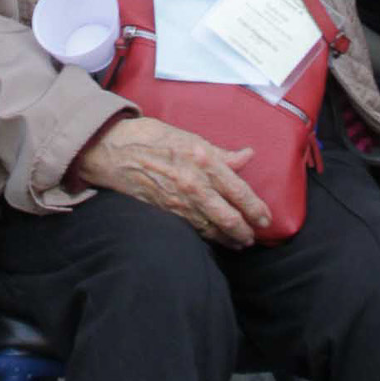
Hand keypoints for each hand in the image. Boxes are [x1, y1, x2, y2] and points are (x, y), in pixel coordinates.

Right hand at [74, 116, 269, 247]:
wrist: (114, 150)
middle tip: (254, 237)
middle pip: (230, 218)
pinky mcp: (166, 212)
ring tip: (239, 242)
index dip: (257, 209)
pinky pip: (193, 229)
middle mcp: (195, 185)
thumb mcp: (190, 138)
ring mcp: (180, 202)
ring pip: (212, 229)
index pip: (240, 192)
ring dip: (229, 238)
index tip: (266, 219)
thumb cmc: (152, 137)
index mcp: (205, 162)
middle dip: (245, 231)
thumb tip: (247, 157)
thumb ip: (221, 153)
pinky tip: (214, 239)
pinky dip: (207, 237)